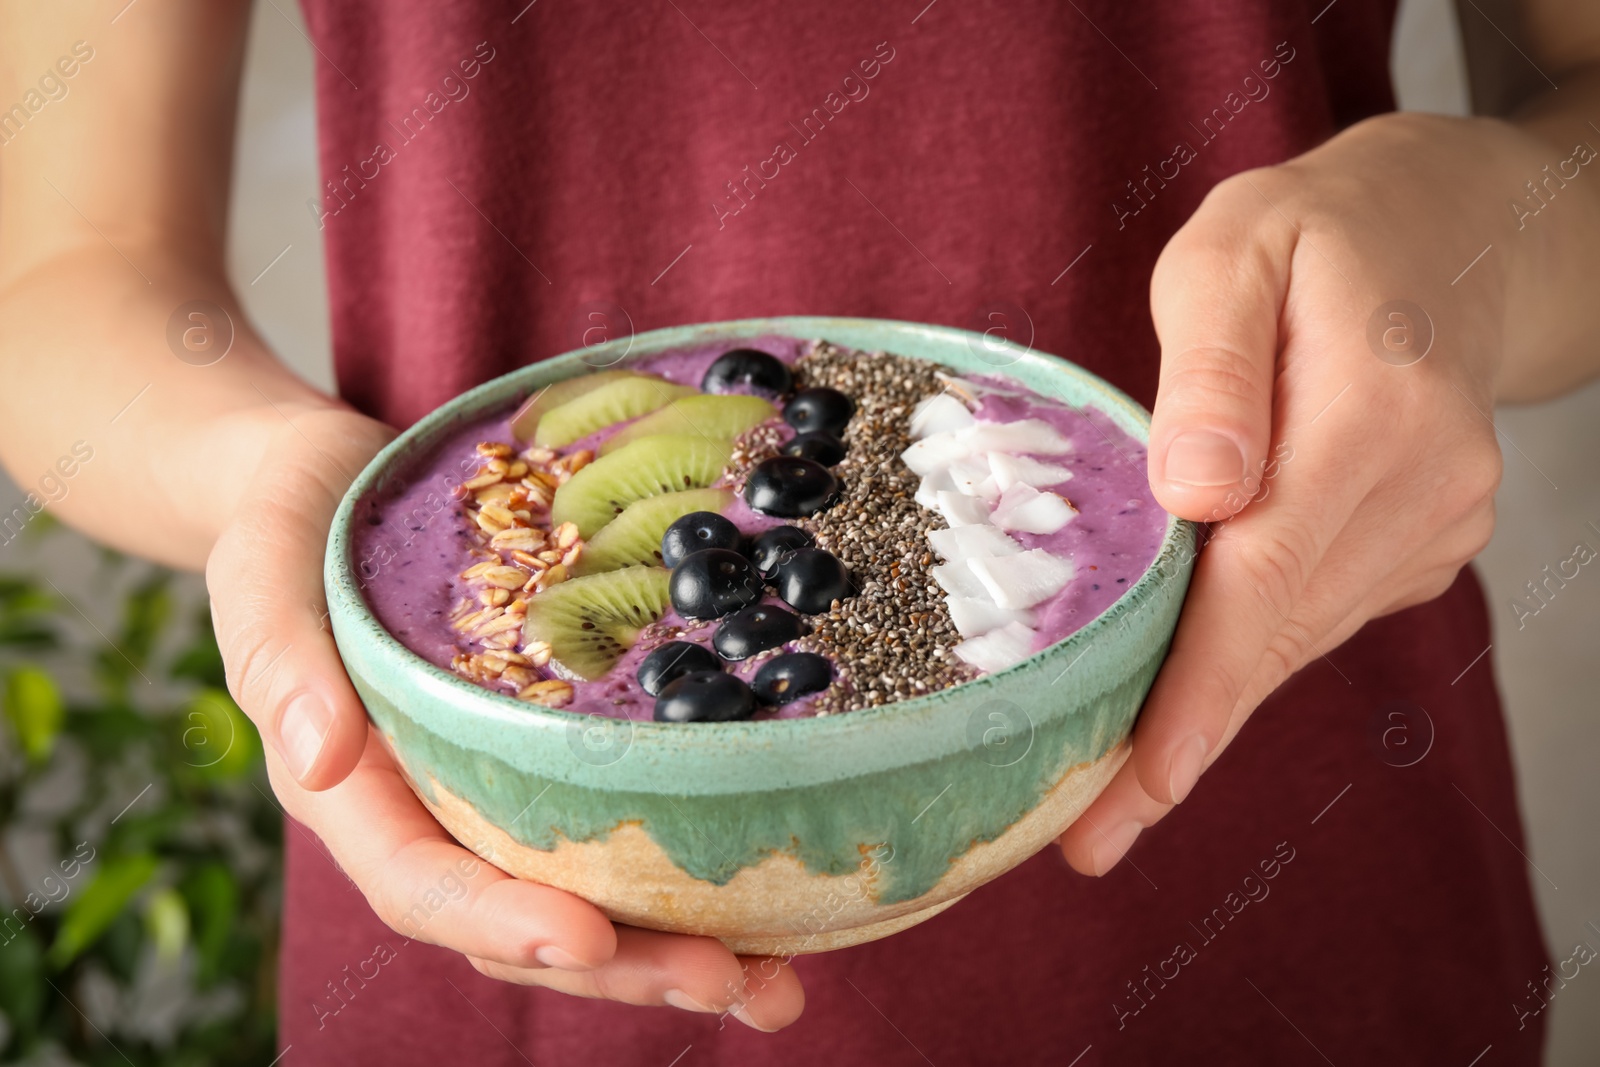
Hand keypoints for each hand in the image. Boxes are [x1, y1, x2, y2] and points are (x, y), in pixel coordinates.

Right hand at [205, 405, 802, 1028]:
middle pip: (524, 923)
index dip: (501, 920)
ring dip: (678, 950)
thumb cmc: (292, 518)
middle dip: (624, 966)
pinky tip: (781, 894)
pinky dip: (694, 874)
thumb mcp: (263, 564)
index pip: (424, 884)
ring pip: (586, 901)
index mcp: (355, 793)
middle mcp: (434, 814)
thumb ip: (278, 656)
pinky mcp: (558, 760)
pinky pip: (623, 832)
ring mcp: (501, 794)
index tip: (588, 938)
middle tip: (730, 980)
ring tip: (778, 985)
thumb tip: (315, 757)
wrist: (338, 481)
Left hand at [1058, 113, 1525, 874]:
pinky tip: (1187, 671)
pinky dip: (1246, 649)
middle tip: (1086, 840)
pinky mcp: (1425, 546)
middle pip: (1277, 636)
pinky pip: (1314, 616)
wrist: (1442, 239)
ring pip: (1295, 638)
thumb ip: (1212, 370)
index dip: (1196, 697)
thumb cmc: (1310, 240)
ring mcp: (1436, 527)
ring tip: (1111, 784)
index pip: (1264, 582)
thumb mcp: (1234, 253)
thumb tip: (1197, 495)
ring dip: (1207, 703)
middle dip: (1178, 741)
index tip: (1134, 792)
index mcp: (1373, 417)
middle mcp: (1425, 490)